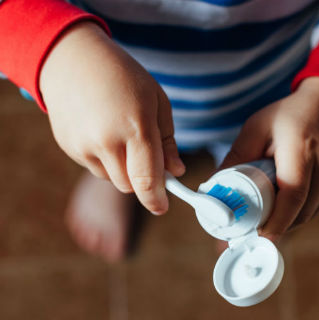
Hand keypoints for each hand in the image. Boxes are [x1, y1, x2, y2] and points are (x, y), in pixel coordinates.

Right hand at [40, 22, 184, 213]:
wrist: (74, 60)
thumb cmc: (124, 78)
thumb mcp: (157, 102)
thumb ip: (167, 142)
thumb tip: (176, 171)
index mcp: (136, 127)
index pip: (147, 180)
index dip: (156, 200)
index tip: (162, 207)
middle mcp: (107, 141)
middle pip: (130, 186)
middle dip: (143, 180)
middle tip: (147, 158)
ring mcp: (83, 145)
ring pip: (112, 178)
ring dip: (123, 169)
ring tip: (121, 135)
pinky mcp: (69, 147)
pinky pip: (94, 167)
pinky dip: (105, 159)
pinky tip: (103, 131)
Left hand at [220, 77, 318, 240]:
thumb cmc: (290, 115)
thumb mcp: (257, 127)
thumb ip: (237, 157)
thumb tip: (214, 188)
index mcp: (302, 147)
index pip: (292, 194)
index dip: (275, 221)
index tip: (256, 236)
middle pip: (300, 211)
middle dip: (274, 225)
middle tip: (250, 230)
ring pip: (309, 215)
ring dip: (286, 221)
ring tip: (265, 216)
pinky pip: (318, 209)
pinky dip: (299, 213)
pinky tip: (285, 206)